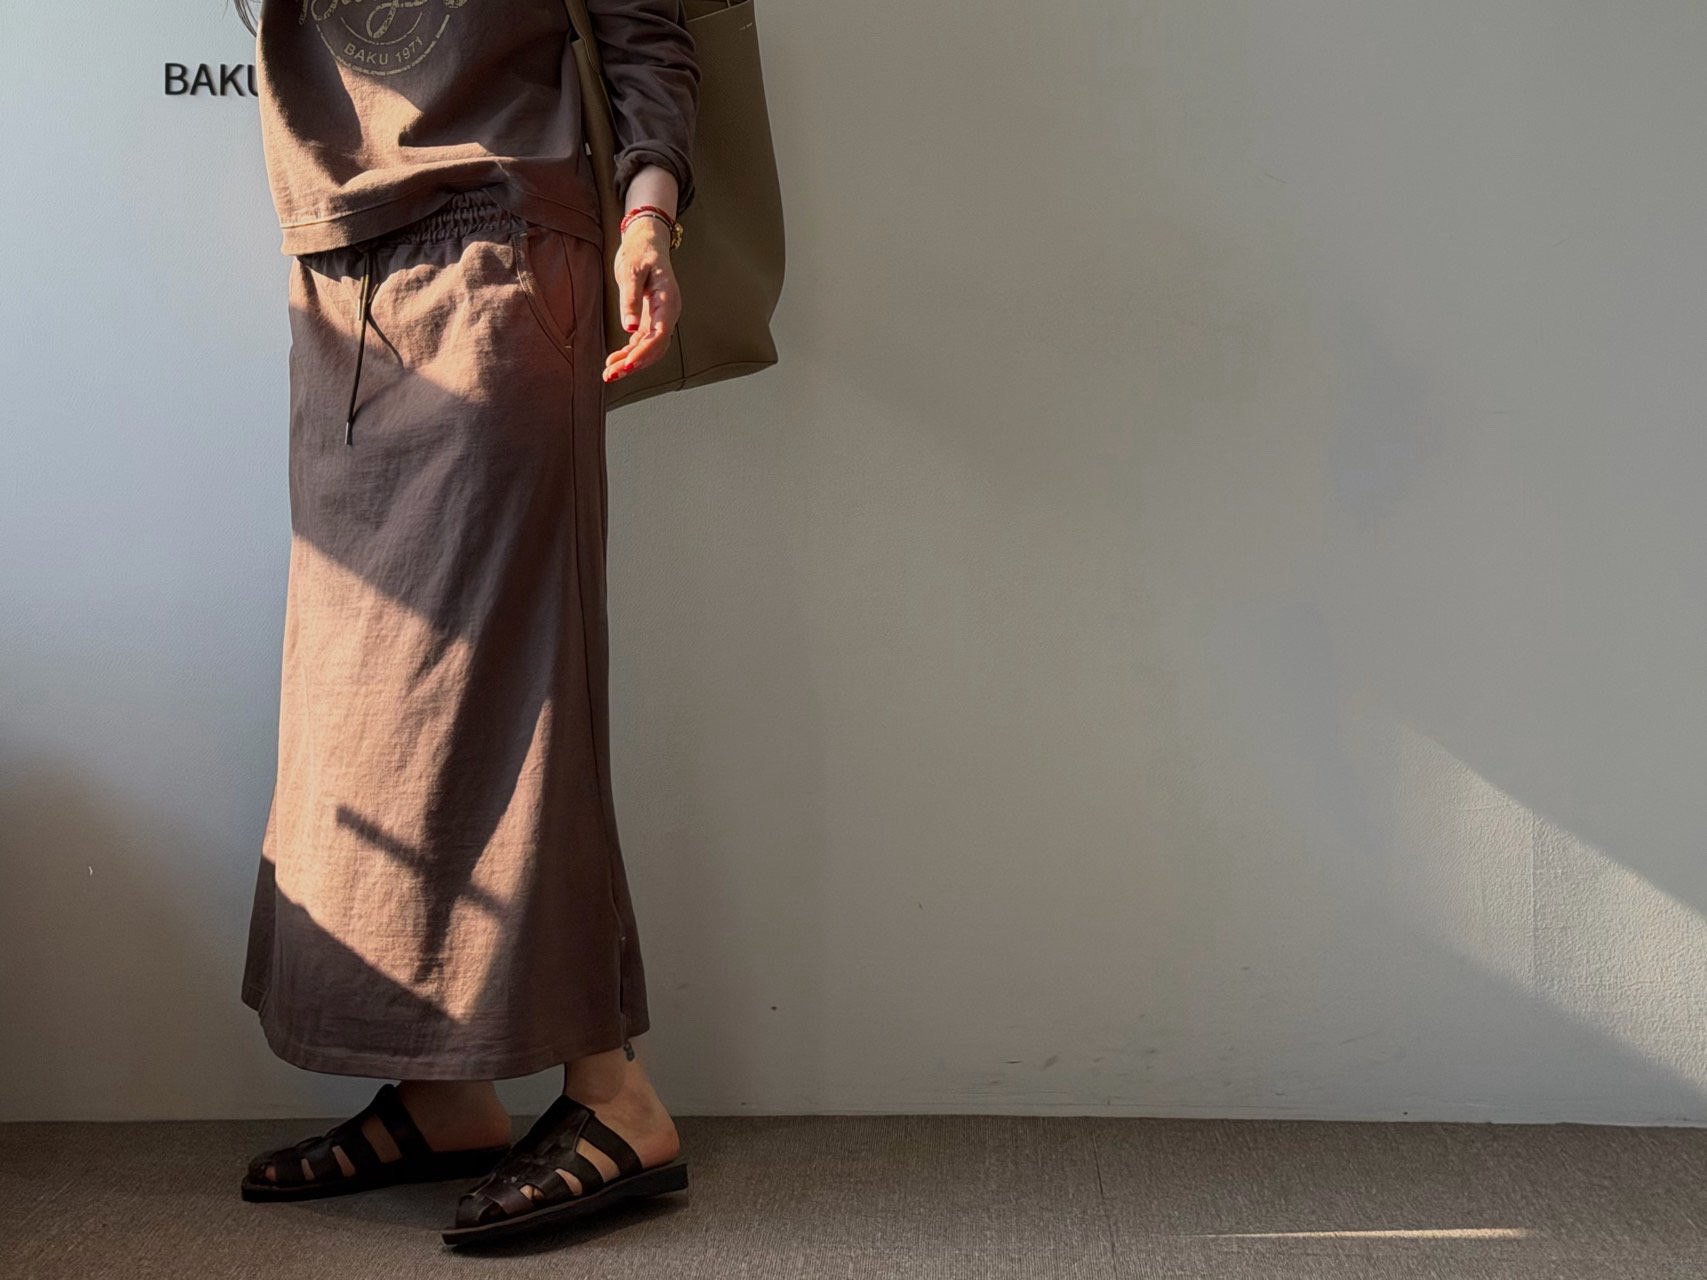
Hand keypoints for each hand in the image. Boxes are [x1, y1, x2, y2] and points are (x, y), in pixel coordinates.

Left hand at [603, 217, 681, 382]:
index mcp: (668, 301)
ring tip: (608, 374)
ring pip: (648, 349)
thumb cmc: (641, 252)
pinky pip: (642, 343)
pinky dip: (628, 354)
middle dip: (634, 364)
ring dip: (630, 363)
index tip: (627, 365)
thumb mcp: (632, 270)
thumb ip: (630, 299)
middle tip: (610, 375)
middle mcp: (667, 314)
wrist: (646, 243)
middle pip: (655, 348)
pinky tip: (613, 361)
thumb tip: (630, 328)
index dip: (644, 353)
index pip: (660, 335)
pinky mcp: (650, 320)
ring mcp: (659, 319)